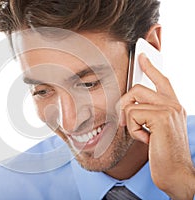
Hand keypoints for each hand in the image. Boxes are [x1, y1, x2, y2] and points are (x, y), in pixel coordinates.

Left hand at [119, 53, 194, 199]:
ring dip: (130, 121)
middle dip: (125, 104)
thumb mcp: (154, 130)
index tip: (142, 56)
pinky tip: (146, 139)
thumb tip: (128, 106)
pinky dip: (134, 130)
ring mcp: (169, 109)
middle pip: (137, 88)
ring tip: (142, 134)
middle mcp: (173, 104)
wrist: (175, 173)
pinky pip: (133, 114)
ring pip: (132, 100)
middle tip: (127, 122)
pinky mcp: (162, 117)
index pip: (161, 80)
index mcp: (172, 105)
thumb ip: (146, 115)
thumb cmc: (163, 154)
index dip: (150, 67)